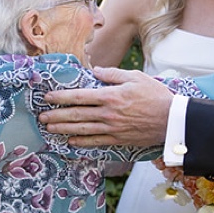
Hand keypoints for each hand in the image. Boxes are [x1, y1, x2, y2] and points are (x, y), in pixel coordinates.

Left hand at [41, 69, 173, 147]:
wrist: (172, 120)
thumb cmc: (155, 95)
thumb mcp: (135, 77)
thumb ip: (113, 74)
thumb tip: (96, 71)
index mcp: (111, 96)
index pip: (80, 96)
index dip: (61, 97)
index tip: (48, 97)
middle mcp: (108, 114)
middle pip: (76, 115)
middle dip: (57, 115)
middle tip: (41, 117)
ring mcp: (112, 128)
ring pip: (82, 129)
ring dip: (64, 129)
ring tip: (50, 128)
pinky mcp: (118, 139)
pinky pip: (95, 142)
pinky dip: (81, 141)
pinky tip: (70, 141)